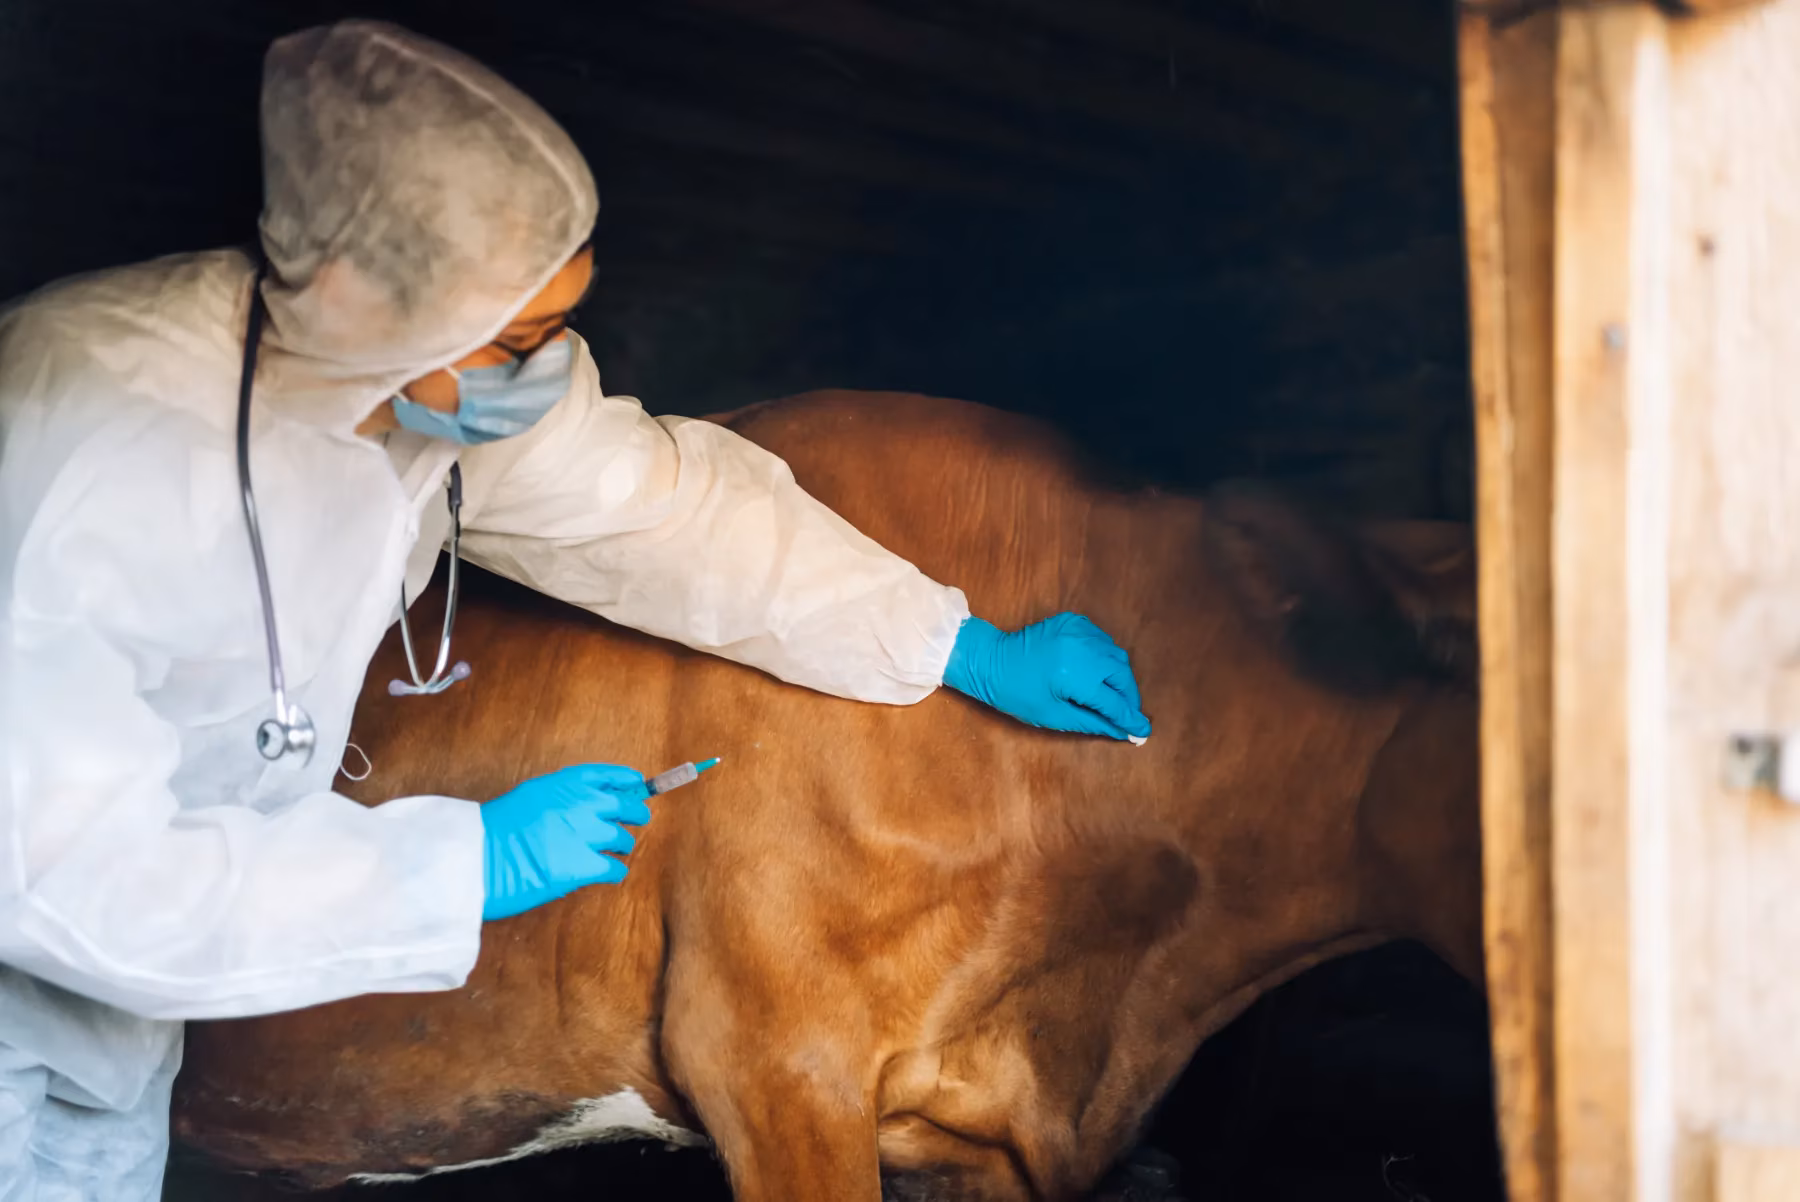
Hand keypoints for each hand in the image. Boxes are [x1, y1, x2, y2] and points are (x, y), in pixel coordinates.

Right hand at [480, 764, 651, 921]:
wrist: (480, 857)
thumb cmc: (497, 830)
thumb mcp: (531, 796)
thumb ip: (562, 796)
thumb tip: (592, 803)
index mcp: (565, 784)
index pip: (608, 776)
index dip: (626, 780)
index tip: (637, 783)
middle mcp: (582, 804)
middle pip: (626, 806)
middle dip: (635, 813)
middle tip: (638, 819)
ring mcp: (586, 835)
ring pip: (624, 839)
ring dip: (622, 845)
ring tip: (614, 851)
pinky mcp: (585, 866)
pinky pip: (615, 868)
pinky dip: (615, 871)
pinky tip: (609, 873)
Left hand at [943, 614, 1150, 740]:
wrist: (990, 660)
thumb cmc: (1016, 694)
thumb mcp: (1053, 715)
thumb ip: (1093, 722)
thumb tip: (1124, 732)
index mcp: (1075, 676)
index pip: (1113, 702)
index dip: (1129, 719)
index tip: (1143, 732)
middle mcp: (1082, 649)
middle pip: (1122, 675)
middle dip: (1128, 696)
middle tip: (1128, 714)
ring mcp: (1079, 631)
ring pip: (1116, 656)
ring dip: (1119, 677)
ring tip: (1114, 696)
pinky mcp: (1073, 621)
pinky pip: (1102, 640)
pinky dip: (1106, 657)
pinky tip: (1099, 671)